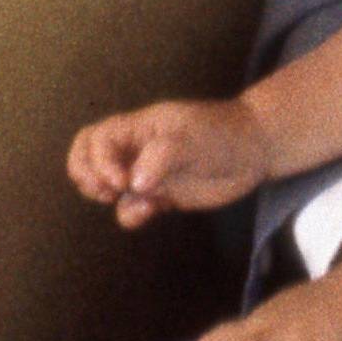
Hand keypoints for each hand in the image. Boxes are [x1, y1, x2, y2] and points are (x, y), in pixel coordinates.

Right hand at [67, 94, 269, 226]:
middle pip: (86, 154)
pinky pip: (131, 207)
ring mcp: (147, 172)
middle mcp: (137, 148)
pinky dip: (131, 214)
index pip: (96, 139)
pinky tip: (150, 210)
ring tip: (129, 199)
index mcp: (140, 127)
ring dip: (106, 196)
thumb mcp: (193, 138)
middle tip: (109, 190)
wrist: (255, 150)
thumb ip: (161, 157)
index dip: (98, 163)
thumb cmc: (223, 134)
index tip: (121, 182)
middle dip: (86, 175)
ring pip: (104, 184)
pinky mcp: (160, 195)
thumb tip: (134, 184)